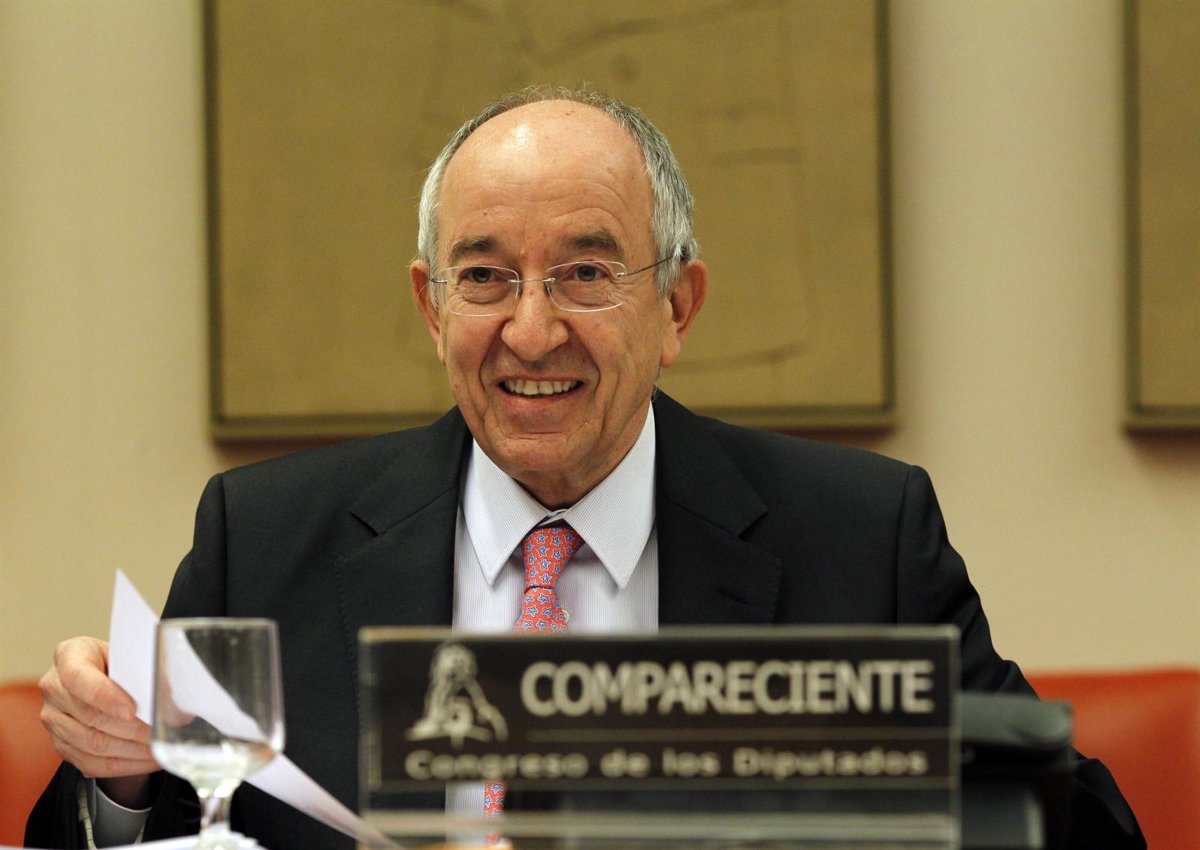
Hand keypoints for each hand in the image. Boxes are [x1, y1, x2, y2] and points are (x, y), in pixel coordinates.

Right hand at [39, 636, 156, 806]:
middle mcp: (54, 688)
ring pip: (91, 744)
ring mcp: (54, 718)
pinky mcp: (62, 744)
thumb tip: (170, 694)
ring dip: (131, 750)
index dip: (105, 697)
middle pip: (90, 716)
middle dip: (131, 728)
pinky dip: (124, 765)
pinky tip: (147, 759)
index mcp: (70, 655)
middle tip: (159, 733)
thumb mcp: (130, 652)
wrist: (102, 674)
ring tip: (158, 747)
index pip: (79, 678)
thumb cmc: (119, 660)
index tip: (132, 710)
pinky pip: (92, 763)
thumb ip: (145, 668)